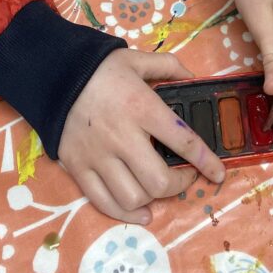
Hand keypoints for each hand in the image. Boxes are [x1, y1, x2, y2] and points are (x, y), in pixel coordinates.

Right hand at [58, 49, 224, 222]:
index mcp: (141, 107)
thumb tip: (193, 78)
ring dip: (154, 198)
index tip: (218, 172)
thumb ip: (169, 67)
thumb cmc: (100, 68)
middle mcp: (122, 136)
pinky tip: (141, 212)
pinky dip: (125, 214)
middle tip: (185, 176)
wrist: (54, 75)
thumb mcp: (137, 58)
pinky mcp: (79, 168)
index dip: (206, 160)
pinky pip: (104, 202)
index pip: (183, 141)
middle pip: (159, 180)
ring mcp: (98, 156)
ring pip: (133, 197)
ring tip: (160, 188)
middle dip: (180, 184)